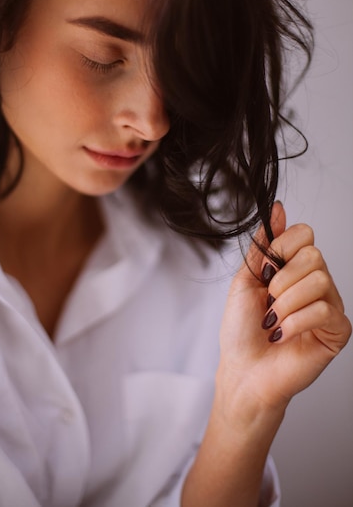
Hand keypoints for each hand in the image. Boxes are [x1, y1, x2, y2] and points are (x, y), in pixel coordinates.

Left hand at [218, 202, 351, 411]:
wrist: (243, 370)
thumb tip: (277, 208)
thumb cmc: (242, 330)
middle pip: (314, 255)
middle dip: (281, 280)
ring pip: (319, 280)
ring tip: (274, 321)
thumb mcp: (246, 279)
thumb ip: (264, 245)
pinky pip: (325, 310)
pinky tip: (285, 334)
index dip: (282, 248)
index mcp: (294, 268)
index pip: (305, 234)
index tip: (265, 272)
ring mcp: (329, 306)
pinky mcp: (337, 331)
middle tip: (269, 302)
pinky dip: (297, 321)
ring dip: (286, 303)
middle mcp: (316, 283)